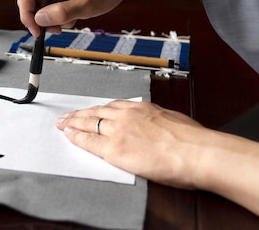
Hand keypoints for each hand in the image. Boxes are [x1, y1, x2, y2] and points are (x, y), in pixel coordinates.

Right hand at [17, 0, 190, 36]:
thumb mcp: (85, 6)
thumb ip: (61, 13)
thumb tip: (39, 20)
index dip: (27, 16)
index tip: (36, 32)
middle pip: (31, 0)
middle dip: (41, 19)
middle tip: (56, 31)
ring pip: (40, 5)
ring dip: (52, 18)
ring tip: (70, 22)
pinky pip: (50, 4)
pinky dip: (58, 14)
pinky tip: (73, 16)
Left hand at [56, 100, 258, 223]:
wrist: (196, 152)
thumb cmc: (192, 140)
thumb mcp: (174, 121)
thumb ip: (159, 121)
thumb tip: (158, 126)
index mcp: (142, 109)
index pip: (113, 106)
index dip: (98, 109)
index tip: (90, 110)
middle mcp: (127, 116)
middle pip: (96, 112)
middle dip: (80, 113)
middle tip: (67, 115)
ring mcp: (119, 131)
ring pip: (89, 123)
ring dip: (73, 122)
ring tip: (62, 124)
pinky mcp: (115, 149)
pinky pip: (90, 141)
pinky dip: (77, 137)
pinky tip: (69, 135)